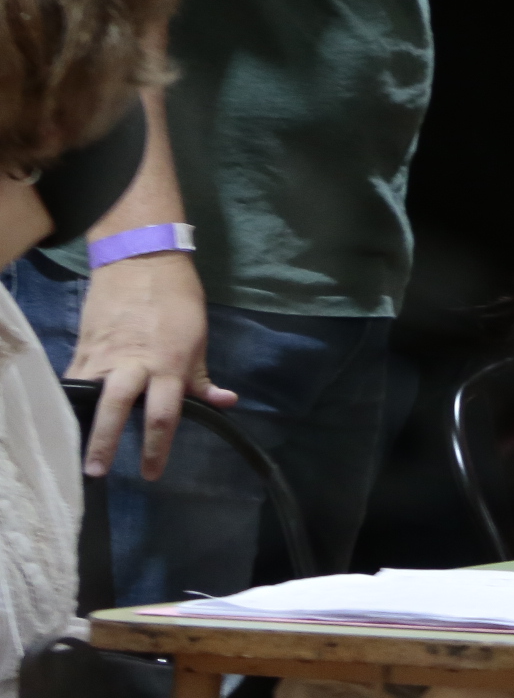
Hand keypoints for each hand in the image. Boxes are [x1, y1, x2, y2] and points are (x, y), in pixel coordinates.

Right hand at [67, 251, 233, 477]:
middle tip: (97, 473)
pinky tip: (68, 418)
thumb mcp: (199, 337)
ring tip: (72, 452)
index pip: (165, 414)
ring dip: (82, 425)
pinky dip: (72, 400)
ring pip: (89, 396)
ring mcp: (105, 356)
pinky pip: (75, 380)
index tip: (152, 473)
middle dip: (107, 442)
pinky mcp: (84, 348)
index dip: (158, 446)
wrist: (141, 261)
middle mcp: (136, 364)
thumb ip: (202, 377)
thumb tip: (225, 403)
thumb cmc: (178, 300)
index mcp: (170, 364)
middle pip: (119, 408)